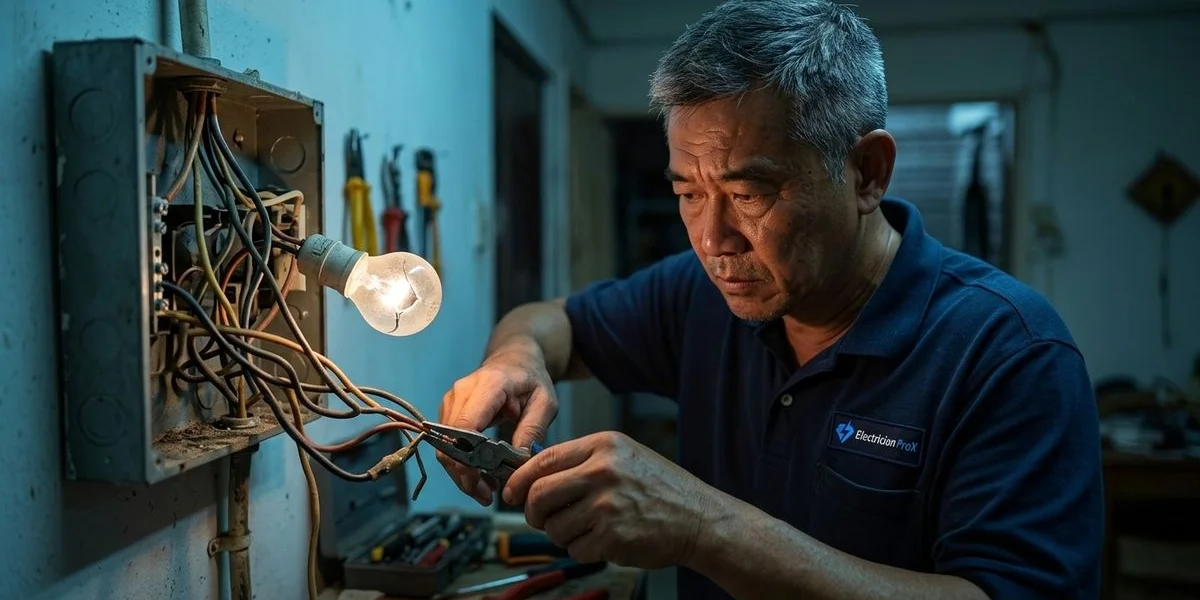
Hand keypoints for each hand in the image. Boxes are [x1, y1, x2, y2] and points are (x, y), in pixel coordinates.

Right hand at [437, 339, 557, 505]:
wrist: (515, 360)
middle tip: (487, 496)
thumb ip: (533, 429)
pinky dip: (460, 463)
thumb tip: (517, 461)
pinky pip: (447, 443)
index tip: (479, 481)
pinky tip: (480, 476)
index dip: (466, 457)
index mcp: (489, 385)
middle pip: (450, 440)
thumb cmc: (532, 380)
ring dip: (461, 473)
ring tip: (486, 491)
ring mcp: (451, 400)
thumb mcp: (545, 402)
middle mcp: (462, 391)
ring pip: (444, 446)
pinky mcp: (448, 410)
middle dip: (464, 473)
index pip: (465, 425)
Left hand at [504, 431, 715, 568]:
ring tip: (587, 528)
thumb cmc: (661, 488)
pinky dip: (583, 549)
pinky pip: (575, 549)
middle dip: (532, 511)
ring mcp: (608, 506)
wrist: (699, 518)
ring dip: (562, 534)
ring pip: (554, 527)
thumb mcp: (623, 456)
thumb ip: (581, 460)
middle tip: (540, 517)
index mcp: (604, 446)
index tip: (512, 492)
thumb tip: (533, 473)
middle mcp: (603, 472)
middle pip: (540, 494)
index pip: (543, 460)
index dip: (519, 479)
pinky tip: (605, 539)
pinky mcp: (612, 537)